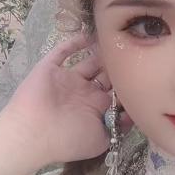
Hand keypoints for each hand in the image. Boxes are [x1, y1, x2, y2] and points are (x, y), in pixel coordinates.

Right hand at [0, 34, 131, 174]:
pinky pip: (63, 51)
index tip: (141, 74)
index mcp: (94, 108)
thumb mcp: (101, 140)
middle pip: (104, 74)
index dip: (126, 84)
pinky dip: (75, 42)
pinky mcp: (51, 68)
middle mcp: (82, 91)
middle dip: (117, 66)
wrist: (33, 134)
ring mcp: (67, 78)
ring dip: (101, 52)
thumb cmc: (68, 139)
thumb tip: (134, 115)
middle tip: (133, 53)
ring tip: (117, 41)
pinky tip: (91, 34)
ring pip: (88, 61)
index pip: (114, 92)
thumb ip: (119, 127)